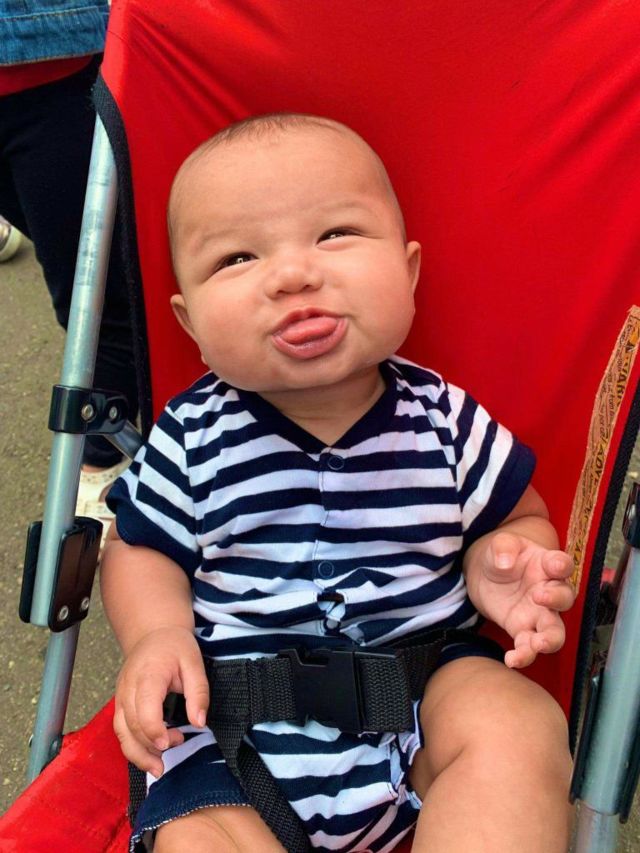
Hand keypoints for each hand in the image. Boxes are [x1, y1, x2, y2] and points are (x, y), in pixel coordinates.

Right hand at [113, 626, 208, 777]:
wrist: (153, 633)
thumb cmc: (175, 646)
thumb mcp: (194, 663)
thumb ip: (198, 693)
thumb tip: (200, 722)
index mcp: (147, 675)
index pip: (144, 710)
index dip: (155, 731)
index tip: (171, 742)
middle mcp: (128, 687)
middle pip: (130, 726)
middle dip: (150, 746)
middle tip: (175, 747)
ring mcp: (120, 696)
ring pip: (121, 732)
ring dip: (137, 754)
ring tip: (158, 768)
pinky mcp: (120, 703)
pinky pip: (121, 729)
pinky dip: (132, 746)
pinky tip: (149, 755)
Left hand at [469, 532, 575, 668]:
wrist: (487, 574)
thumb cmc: (502, 555)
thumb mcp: (500, 544)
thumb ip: (503, 546)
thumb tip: (505, 562)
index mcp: (546, 564)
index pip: (562, 563)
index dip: (561, 565)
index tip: (555, 566)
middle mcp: (549, 590)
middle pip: (565, 598)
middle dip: (557, 599)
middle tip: (540, 597)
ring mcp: (538, 613)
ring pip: (554, 631)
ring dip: (549, 640)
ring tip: (538, 644)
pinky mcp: (523, 629)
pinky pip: (529, 646)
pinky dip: (524, 655)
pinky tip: (512, 660)